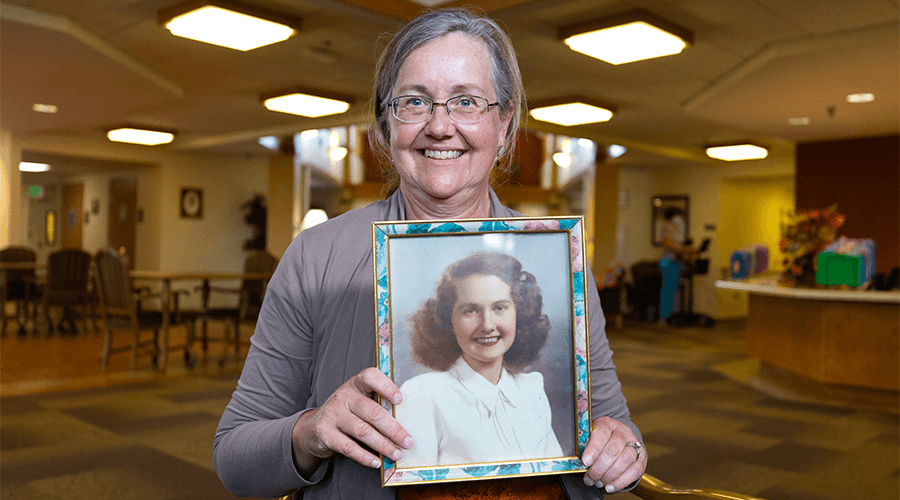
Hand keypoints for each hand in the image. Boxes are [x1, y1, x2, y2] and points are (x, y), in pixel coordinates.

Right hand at [290, 367, 412, 473]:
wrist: (314, 425)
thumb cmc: (347, 411)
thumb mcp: (359, 400)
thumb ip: (378, 403)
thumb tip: (406, 420)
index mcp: (356, 384)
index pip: (370, 377)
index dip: (386, 387)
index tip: (400, 400)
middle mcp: (343, 396)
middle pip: (373, 412)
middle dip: (393, 429)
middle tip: (407, 441)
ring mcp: (333, 414)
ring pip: (363, 431)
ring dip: (383, 445)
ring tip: (396, 454)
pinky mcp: (325, 433)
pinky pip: (349, 447)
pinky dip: (365, 457)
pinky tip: (377, 462)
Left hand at [580, 417, 646, 492]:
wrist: (618, 437)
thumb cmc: (600, 439)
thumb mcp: (590, 436)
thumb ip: (585, 445)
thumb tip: (578, 460)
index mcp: (607, 424)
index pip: (601, 434)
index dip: (593, 449)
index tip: (585, 462)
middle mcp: (623, 432)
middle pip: (613, 450)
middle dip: (599, 468)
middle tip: (589, 478)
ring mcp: (634, 445)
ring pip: (625, 460)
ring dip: (610, 476)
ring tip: (598, 483)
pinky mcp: (641, 458)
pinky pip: (635, 471)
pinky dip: (621, 482)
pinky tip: (610, 487)